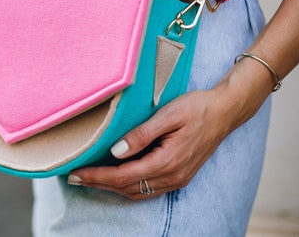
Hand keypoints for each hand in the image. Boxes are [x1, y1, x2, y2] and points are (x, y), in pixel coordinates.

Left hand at [66, 86, 246, 199]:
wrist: (225, 111)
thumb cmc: (197, 108)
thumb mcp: (168, 115)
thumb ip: (141, 134)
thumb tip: (115, 151)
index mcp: (167, 161)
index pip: (122, 176)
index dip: (97, 176)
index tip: (76, 172)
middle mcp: (172, 176)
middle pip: (126, 187)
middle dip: (98, 183)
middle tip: (73, 177)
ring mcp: (177, 179)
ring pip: (137, 191)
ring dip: (111, 187)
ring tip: (89, 178)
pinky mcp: (179, 176)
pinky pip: (148, 189)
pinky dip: (128, 186)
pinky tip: (115, 179)